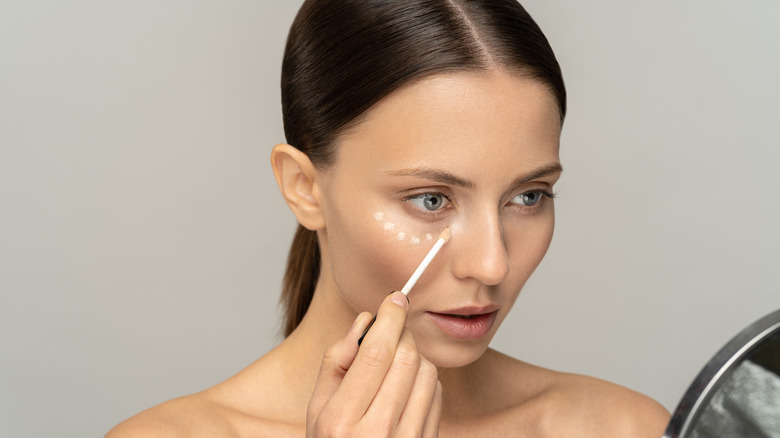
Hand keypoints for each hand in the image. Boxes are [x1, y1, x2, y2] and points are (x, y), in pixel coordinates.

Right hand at [307, 291, 441, 436]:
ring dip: (415, 357)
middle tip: (391, 332)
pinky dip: (425, 380)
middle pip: (406, 357)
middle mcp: (377, 433)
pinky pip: (437, 393)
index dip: (390, 317)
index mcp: (341, 421)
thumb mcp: (317, 410)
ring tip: (394, 368)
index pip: (375, 352)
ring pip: (428, 372)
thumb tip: (364, 321)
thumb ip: (336, 363)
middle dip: (401, 334)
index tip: (395, 298)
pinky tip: (405, 391)